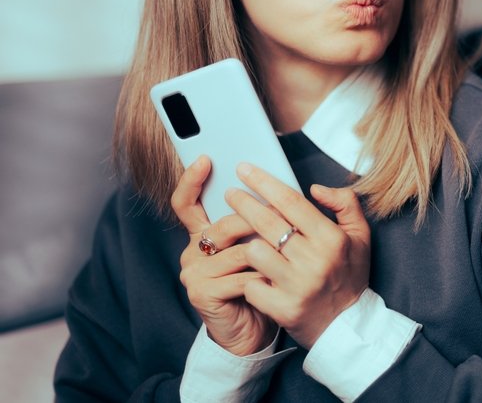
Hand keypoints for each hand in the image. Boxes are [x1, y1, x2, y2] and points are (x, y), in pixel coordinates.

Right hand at [172, 156, 277, 355]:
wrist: (255, 329)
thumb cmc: (262, 282)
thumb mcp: (262, 245)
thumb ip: (264, 217)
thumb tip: (283, 186)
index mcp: (205, 233)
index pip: (187, 202)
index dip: (192, 180)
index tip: (206, 159)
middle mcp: (193, 250)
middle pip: (222, 223)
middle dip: (257, 221)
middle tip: (283, 219)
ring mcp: (194, 272)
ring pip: (237, 249)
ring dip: (268, 253)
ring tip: (288, 255)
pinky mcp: (202, 292)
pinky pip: (241, 276)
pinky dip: (265, 277)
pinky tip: (277, 279)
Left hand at [225, 163, 371, 349]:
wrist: (347, 326)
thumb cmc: (349, 274)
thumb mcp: (360, 235)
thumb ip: (344, 203)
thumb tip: (314, 188)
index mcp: (333, 238)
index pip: (291, 201)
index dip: (264, 182)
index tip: (245, 169)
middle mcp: (315, 260)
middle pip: (267, 222)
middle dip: (243, 203)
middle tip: (230, 193)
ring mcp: (298, 286)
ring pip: (255, 252)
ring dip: (246, 243)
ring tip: (243, 238)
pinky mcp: (284, 308)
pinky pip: (251, 285)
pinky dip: (248, 278)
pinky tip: (248, 274)